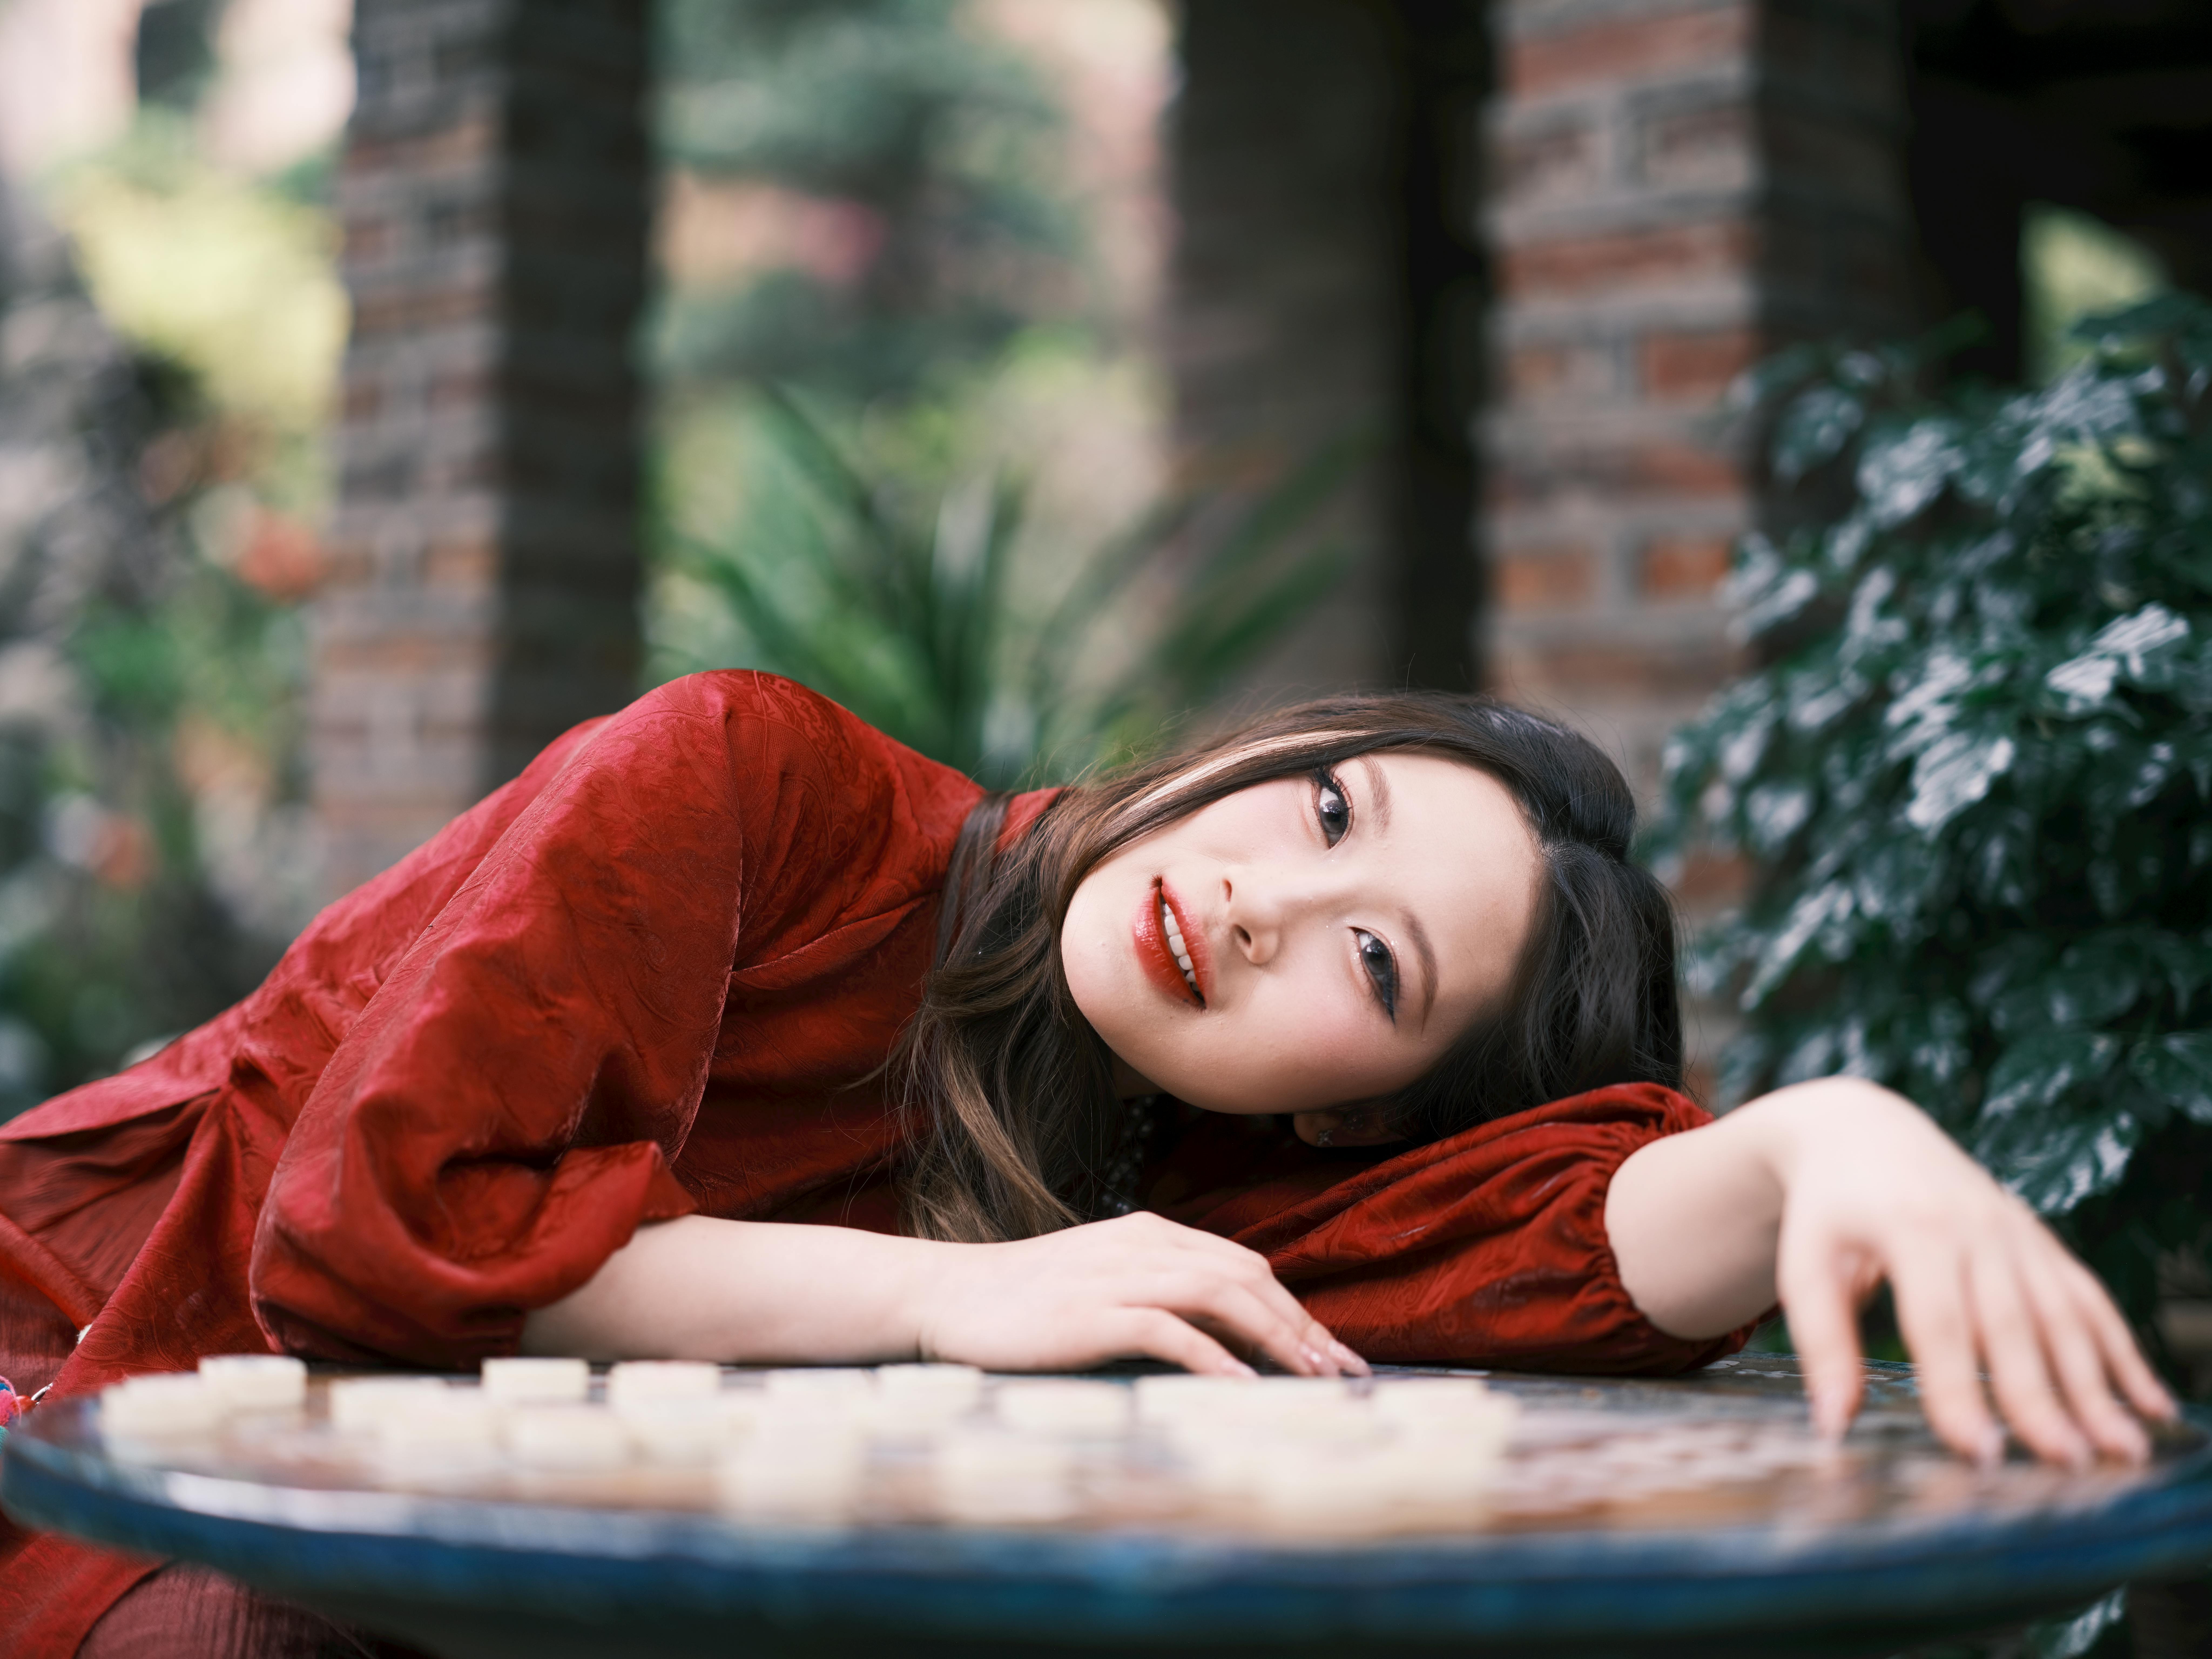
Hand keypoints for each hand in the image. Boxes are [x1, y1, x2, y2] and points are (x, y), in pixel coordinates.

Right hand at [911, 1211, 1368, 1377]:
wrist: (948, 1295)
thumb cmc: (1026, 1300)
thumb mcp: (1103, 1281)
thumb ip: (1159, 1293)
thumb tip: (1225, 1336)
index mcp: (1149, 1234)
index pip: (1244, 1264)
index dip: (1294, 1308)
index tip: (1331, 1353)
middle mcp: (1141, 1246)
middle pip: (1246, 1276)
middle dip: (1302, 1325)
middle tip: (1342, 1373)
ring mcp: (1115, 1276)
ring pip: (1220, 1294)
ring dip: (1274, 1338)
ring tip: (1310, 1379)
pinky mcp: (1090, 1312)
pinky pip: (1168, 1329)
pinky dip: (1211, 1356)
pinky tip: (1242, 1386)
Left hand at [1766, 1082, 2176, 1465]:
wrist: (1866, 1131)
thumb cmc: (1828, 1207)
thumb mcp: (1804, 1260)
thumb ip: (1820, 1340)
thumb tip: (1832, 1424)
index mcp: (1912, 1228)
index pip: (1939, 1323)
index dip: (1959, 1390)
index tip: (1977, 1452)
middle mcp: (1976, 1227)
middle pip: (2013, 1325)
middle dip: (2040, 1399)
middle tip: (2064, 1464)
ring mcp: (2017, 1232)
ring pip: (2065, 1316)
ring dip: (2098, 1385)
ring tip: (2122, 1450)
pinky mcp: (2040, 1240)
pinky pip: (2088, 1298)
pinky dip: (2123, 1351)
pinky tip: (2148, 1402)